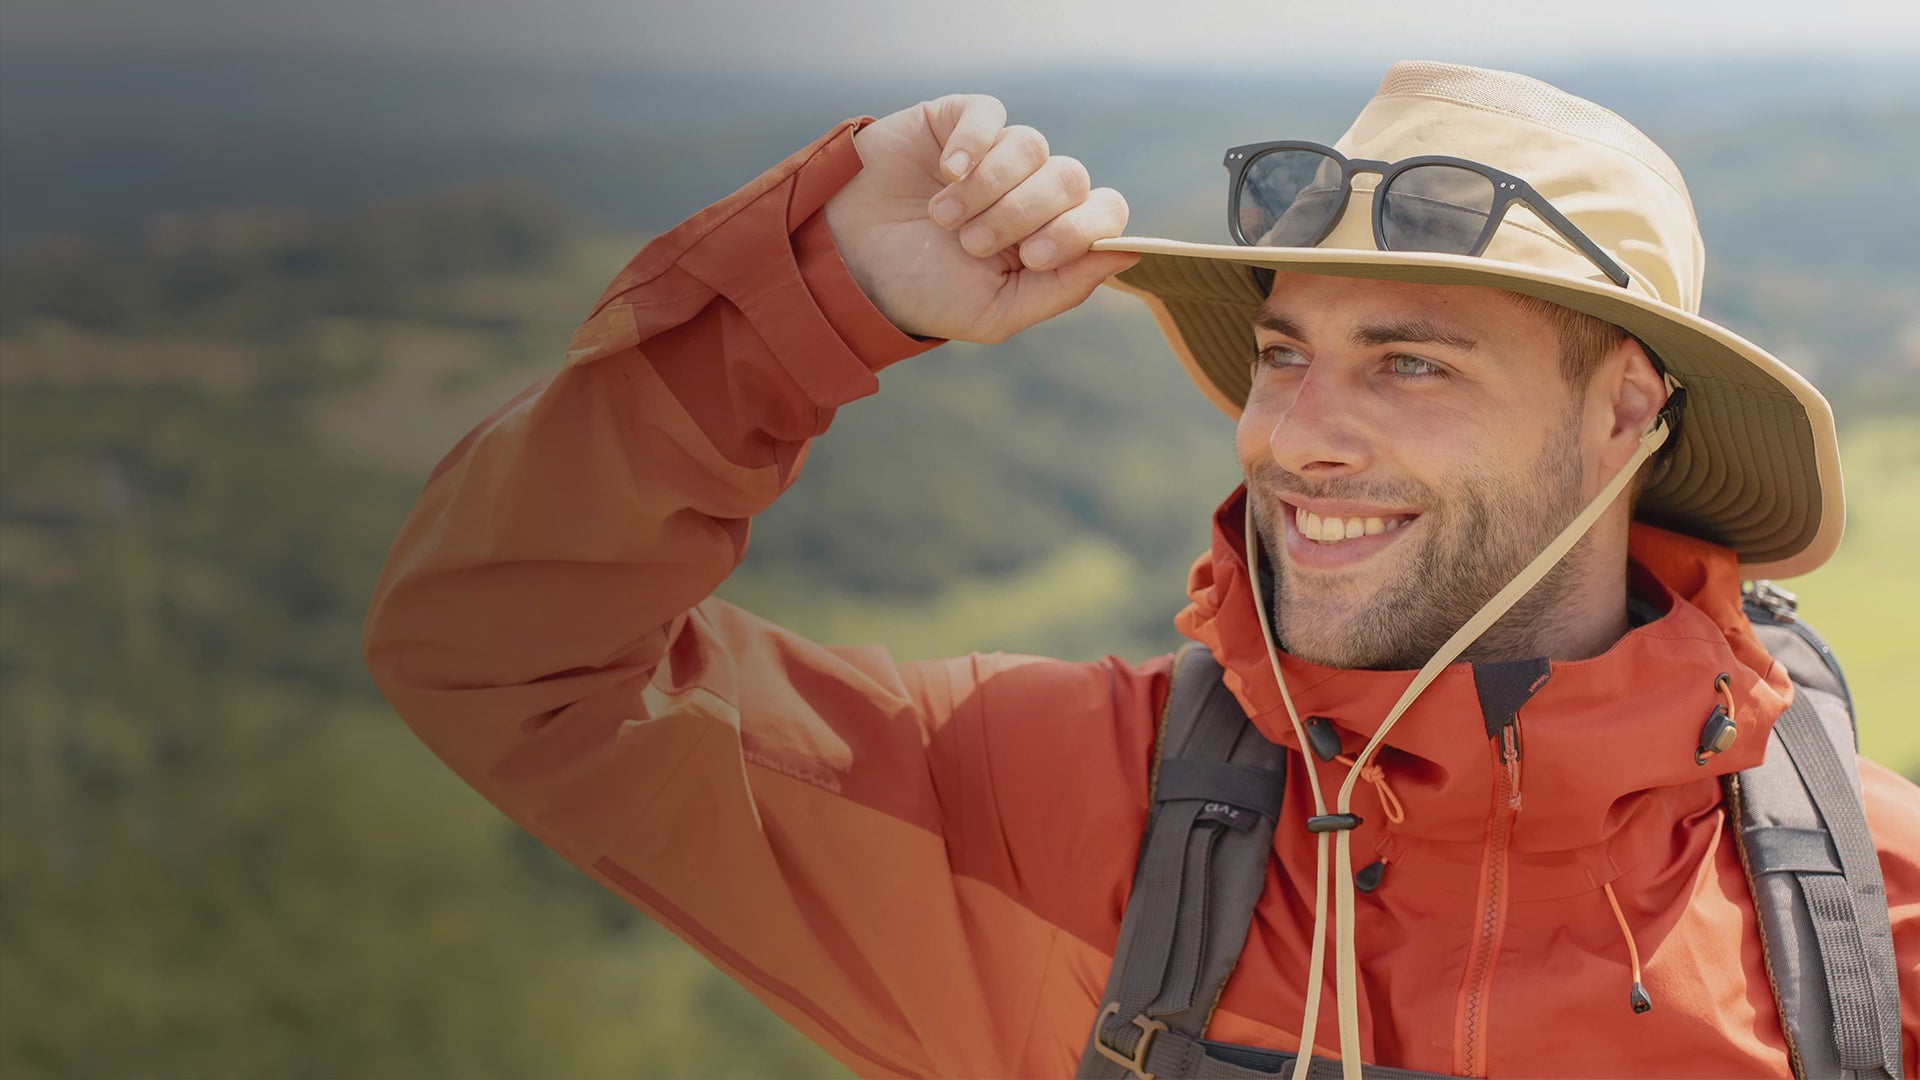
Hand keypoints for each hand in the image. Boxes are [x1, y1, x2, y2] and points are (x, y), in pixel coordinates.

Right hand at [823, 94, 1137, 343]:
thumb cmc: (923, 292)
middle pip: (1071, 177)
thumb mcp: (996, 312)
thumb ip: (1065, 287)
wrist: (846, 266)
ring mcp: (996, 153)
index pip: (1104, 212)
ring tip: (944, 218)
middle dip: (1024, 214)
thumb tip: (1131, 251)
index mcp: (1049, 235)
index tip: (1034, 256)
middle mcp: (1030, 190)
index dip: (1081, 228)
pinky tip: (948, 172)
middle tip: (973, 244)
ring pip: (1032, 146)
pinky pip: (991, 114)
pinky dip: (974, 143)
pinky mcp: (959, 121)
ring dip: (990, 189)